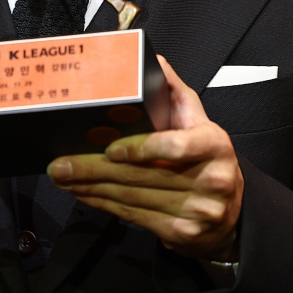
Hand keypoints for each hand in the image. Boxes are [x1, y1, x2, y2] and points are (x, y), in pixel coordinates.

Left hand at [47, 56, 242, 259]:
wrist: (230, 209)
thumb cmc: (206, 154)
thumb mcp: (197, 117)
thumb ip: (174, 89)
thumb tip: (153, 60)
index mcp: (213, 145)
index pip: (176, 146)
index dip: (141, 148)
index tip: (110, 147)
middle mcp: (209, 180)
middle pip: (144, 176)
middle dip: (95, 169)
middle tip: (61, 164)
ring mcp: (196, 211)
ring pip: (134, 198)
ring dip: (92, 188)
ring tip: (64, 177)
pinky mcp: (182, 233)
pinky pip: (135, 217)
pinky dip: (103, 204)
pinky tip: (84, 194)